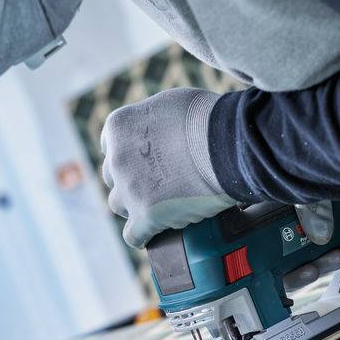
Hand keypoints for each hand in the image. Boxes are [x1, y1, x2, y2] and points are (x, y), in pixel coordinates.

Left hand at [101, 88, 236, 248]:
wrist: (228, 145)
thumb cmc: (207, 119)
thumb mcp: (170, 103)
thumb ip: (153, 120)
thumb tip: (159, 131)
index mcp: (119, 127)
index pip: (111, 147)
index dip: (131, 156)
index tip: (146, 162)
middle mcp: (117, 158)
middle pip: (114, 177)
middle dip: (131, 180)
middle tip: (157, 183)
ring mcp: (129, 189)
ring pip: (120, 205)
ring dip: (135, 206)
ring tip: (158, 207)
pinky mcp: (145, 216)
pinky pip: (133, 236)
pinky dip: (143, 236)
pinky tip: (153, 235)